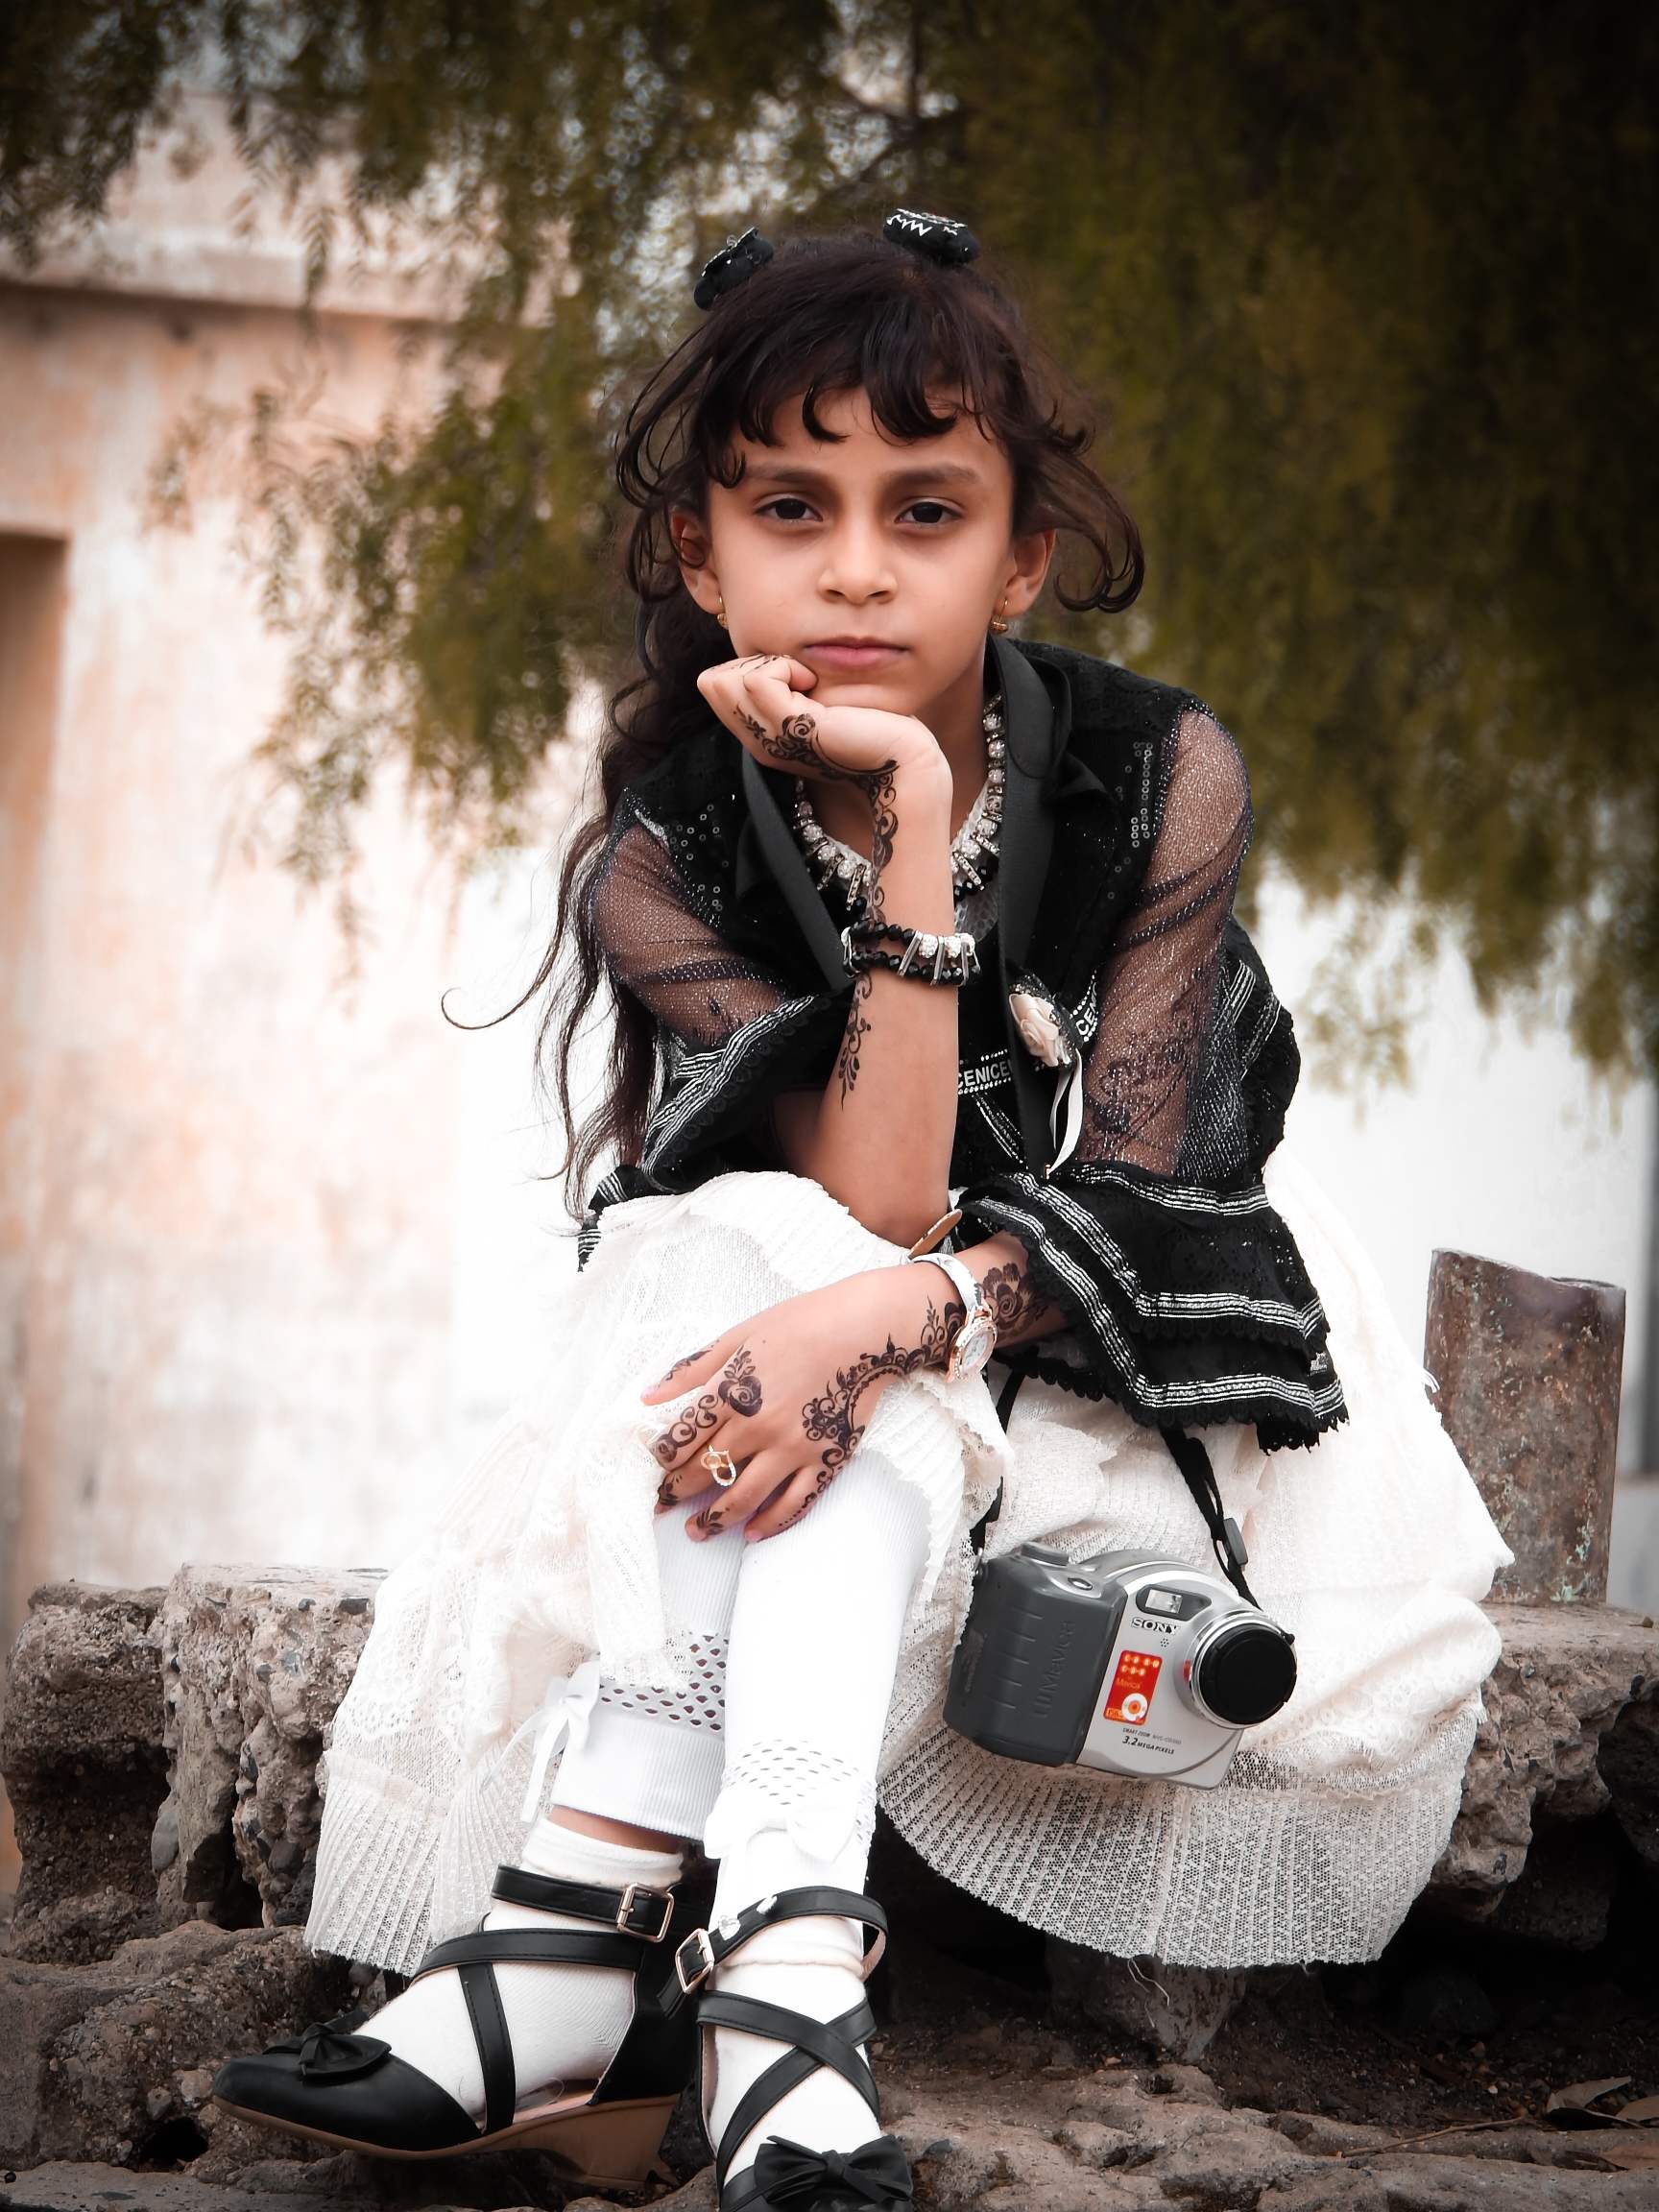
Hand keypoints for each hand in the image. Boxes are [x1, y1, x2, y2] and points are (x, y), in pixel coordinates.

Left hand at [638, 1268, 961, 1540]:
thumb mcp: (739, 1335)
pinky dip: (771, 1523)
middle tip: (662, 1505)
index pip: (683, 1439)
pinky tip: (751, 1534)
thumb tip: (648, 1395)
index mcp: (731, 1393)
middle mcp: (757, 1426)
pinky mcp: (826, 1460)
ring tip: (696, 1531)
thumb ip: (693, 1369)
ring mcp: (793, 1448)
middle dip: (677, 1492)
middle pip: (705, 1471)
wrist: (864, 1328)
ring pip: (744, 1497)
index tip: (653, 1470)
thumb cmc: (801, 1323)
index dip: (662, 1460)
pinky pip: (795, 1503)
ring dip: (715, 1520)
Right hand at [696, 653, 943, 791]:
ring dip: (768, 663)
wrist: (905, 762)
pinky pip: (757, 678)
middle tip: (799, 677)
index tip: (795, 679)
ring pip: (724, 678)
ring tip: (807, 680)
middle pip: (711, 682)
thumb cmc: (875, 729)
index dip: (748, 667)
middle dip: (751, 662)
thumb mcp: (824, 705)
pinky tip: (814, 682)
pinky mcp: (791, 728)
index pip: (715, 686)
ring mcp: (771, 739)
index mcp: (763, 738)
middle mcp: (759, 742)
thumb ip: (796, 690)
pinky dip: (784, 666)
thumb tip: (779, 656)